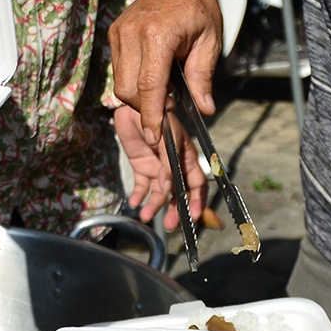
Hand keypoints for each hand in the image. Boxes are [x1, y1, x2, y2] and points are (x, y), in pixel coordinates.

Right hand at [109, 0, 225, 151]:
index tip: (156, 137)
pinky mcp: (114, 34)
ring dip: (140, 95)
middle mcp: (131, 33)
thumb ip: (203, 77)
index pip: (149, 85)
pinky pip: (119, 69)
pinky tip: (156, 72)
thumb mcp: (210, 40)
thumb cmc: (198, 5)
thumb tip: (205, 110)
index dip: (152, 115)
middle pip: (127, 89)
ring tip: (167, 85)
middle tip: (172, 106)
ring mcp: (119, 32)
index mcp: (157, 34)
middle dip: (146, 108)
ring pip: (120, 82)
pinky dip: (135, 80)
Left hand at [115, 103, 206, 228]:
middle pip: (178, 194)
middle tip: (170, 225)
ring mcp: (158, 169)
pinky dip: (138, 196)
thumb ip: (169, 163)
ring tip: (145, 216)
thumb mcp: (167, 138)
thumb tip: (168, 188)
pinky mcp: (142, 168)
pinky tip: (134, 203)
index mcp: (186, 158)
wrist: (134, 105)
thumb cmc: (157, 116)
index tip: (193, 216)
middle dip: (175, 210)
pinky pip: (142, 186)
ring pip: (160, 193)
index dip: (197, 200)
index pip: (196, 183)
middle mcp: (174, 167)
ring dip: (154, 205)